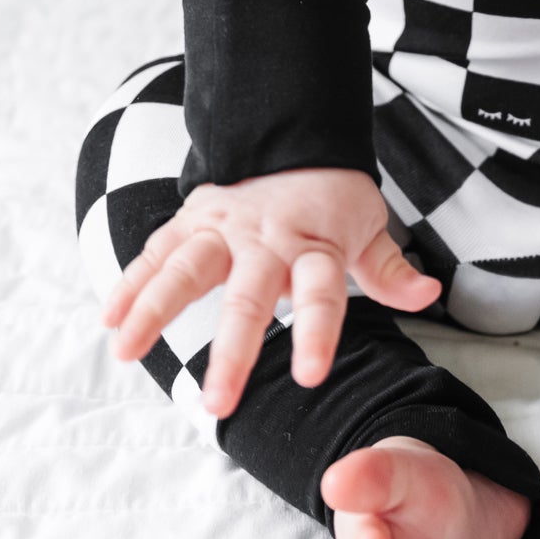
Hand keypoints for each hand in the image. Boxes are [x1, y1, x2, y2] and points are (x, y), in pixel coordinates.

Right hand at [98, 166, 441, 419]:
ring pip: (185, 268)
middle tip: (215, 404)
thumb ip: (391, 269)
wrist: (294, 134)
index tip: (310, 376)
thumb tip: (430, 292)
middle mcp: (266, 238)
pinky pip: (157, 251)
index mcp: (314, 243)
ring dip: (153, 310)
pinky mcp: (192, 218)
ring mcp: (224, 226)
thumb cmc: (333, 196)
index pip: (321, 292)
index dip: (317, 332)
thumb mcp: (368, 226)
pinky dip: (130, 282)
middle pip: (247, 296)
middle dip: (231, 351)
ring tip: (124, 353)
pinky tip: (109, 319)